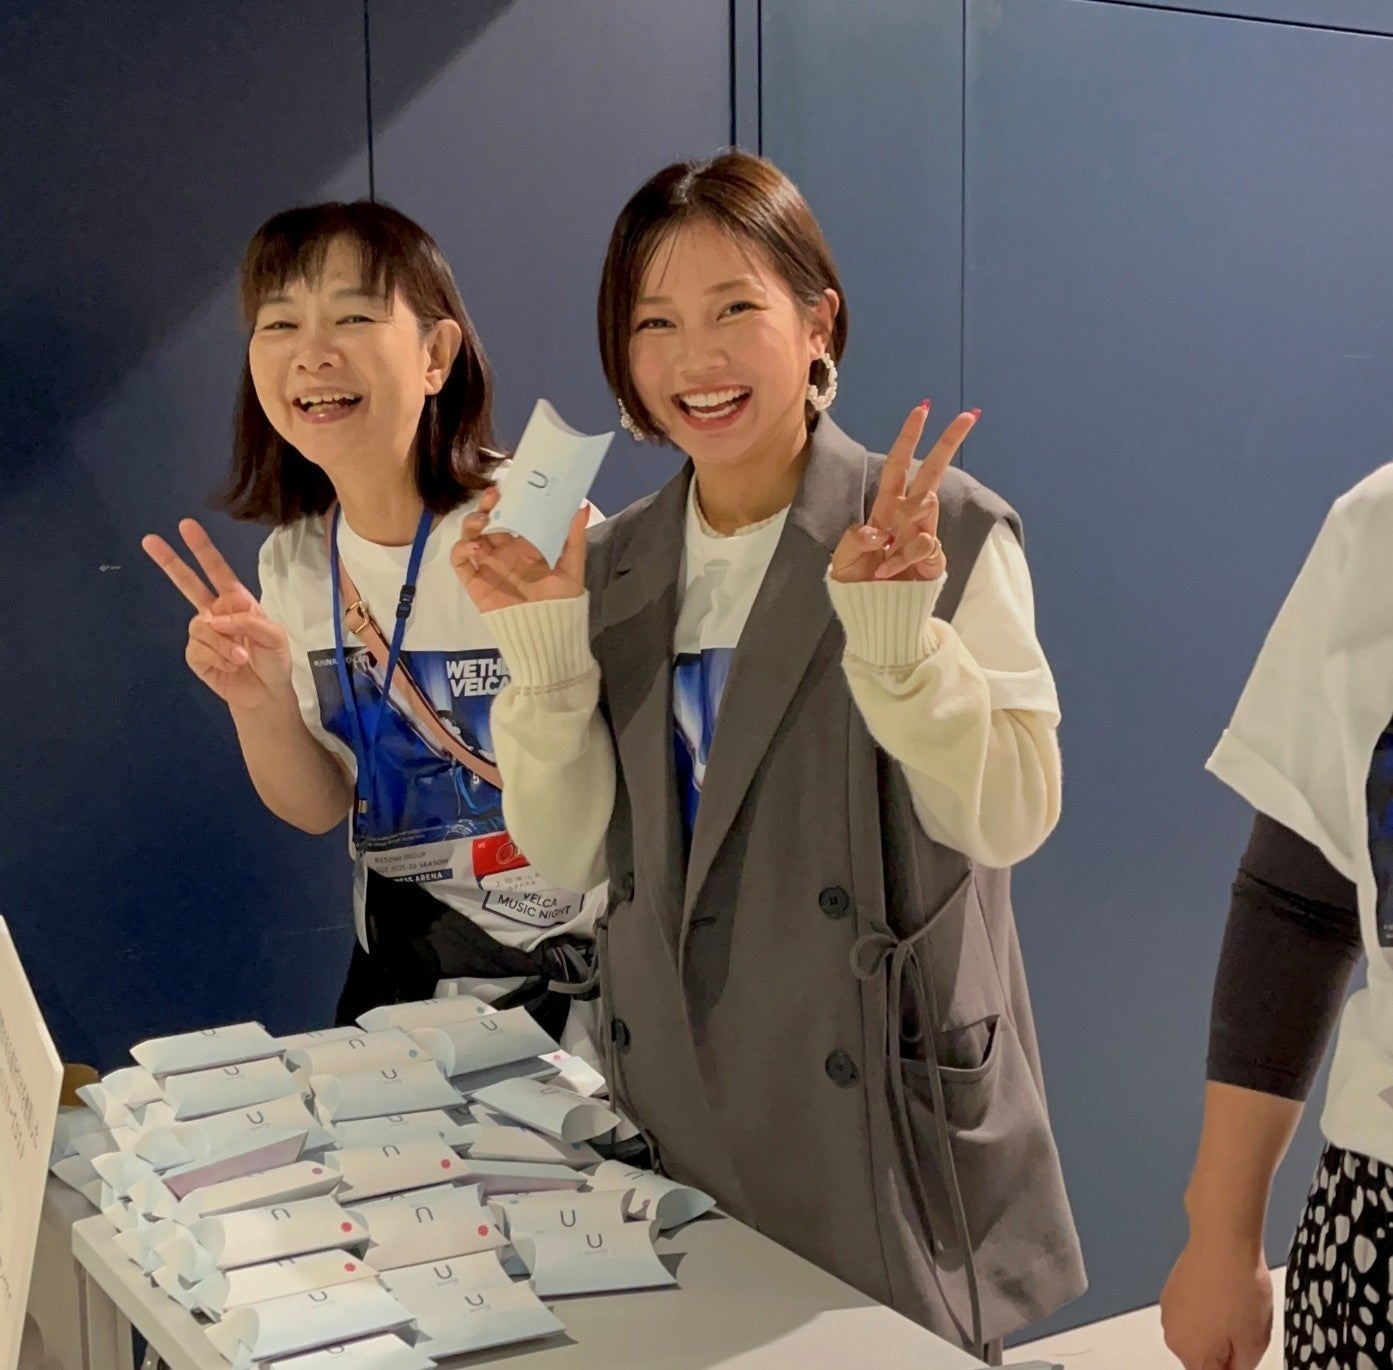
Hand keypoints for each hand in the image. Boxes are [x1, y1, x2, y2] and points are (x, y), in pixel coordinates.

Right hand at [141, 519, 292, 710]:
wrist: (265, 693)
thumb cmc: (273, 660)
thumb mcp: (274, 636)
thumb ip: (249, 621)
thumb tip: (215, 619)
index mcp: (236, 601)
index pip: (217, 570)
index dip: (202, 549)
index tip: (186, 525)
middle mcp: (215, 612)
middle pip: (188, 583)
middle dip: (170, 562)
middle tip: (149, 540)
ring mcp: (203, 633)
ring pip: (201, 627)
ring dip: (224, 644)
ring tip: (241, 657)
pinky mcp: (195, 655)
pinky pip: (199, 649)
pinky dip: (219, 658)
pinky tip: (230, 666)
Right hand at [451, 485, 587, 612]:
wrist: (547, 633)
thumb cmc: (561, 601)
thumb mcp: (572, 567)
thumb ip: (574, 538)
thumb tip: (581, 506)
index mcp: (525, 545)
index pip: (512, 516)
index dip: (508, 501)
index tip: (511, 487)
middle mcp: (504, 552)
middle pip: (488, 521)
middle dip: (487, 505)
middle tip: (493, 495)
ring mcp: (488, 565)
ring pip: (471, 536)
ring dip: (472, 523)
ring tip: (483, 520)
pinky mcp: (475, 582)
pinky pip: (460, 561)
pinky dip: (462, 550)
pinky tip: (476, 547)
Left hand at [830, 402, 978, 583]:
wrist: (872, 615)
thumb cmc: (856, 583)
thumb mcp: (843, 560)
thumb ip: (853, 541)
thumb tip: (875, 530)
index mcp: (886, 509)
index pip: (900, 466)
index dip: (910, 438)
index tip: (922, 409)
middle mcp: (908, 517)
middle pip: (932, 473)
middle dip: (948, 443)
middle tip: (967, 416)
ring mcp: (923, 537)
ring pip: (927, 508)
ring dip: (904, 525)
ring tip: (883, 559)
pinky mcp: (934, 560)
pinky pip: (924, 547)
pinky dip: (901, 559)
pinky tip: (887, 572)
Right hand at [1160, 1237, 1273, 1369]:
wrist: (1224, 1242)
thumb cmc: (1238, 1287)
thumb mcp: (1255, 1343)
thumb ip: (1241, 1368)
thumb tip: (1233, 1369)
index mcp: (1190, 1353)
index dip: (1232, 1367)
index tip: (1241, 1352)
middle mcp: (1172, 1333)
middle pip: (1202, 1358)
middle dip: (1223, 1351)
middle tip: (1244, 1330)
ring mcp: (1169, 1308)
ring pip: (1196, 1334)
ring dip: (1214, 1329)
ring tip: (1235, 1307)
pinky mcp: (1171, 1287)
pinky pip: (1191, 1311)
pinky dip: (1206, 1309)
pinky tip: (1224, 1293)